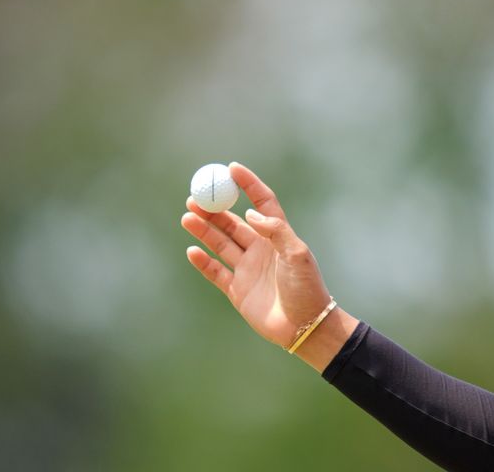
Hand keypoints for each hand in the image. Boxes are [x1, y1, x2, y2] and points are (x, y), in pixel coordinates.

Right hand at [181, 161, 332, 348]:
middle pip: (233, 222)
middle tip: (196, 197)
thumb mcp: (297, 255)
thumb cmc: (307, 288)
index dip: (248, 185)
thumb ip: (276, 231)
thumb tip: (249, 213)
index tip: (231, 168)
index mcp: (278, 236)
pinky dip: (202, 261)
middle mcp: (260, 249)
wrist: (305, 326)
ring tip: (187, 216)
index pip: (261, 202)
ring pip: (220, 243)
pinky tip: (191, 250)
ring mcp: (247, 269)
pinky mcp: (237, 290)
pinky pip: (215, 272)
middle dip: (214, 209)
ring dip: (204, 230)